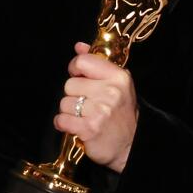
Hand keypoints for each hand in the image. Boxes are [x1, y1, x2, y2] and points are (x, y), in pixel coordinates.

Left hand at [55, 42, 138, 171]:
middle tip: (89, 105)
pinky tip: (78, 127)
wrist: (131, 146)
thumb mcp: (116, 84)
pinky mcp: (89, 128)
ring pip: (63, 103)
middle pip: (70, 84)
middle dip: (74, 96)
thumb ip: (96, 63)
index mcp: (118, 77)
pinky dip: (65, 125)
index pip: (82, 62)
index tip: (81, 77)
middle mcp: (111, 92)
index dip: (76, 70)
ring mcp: (100, 110)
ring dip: (70, 112)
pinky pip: (61, 119)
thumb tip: (79, 46)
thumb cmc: (121, 114)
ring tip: (86, 117)